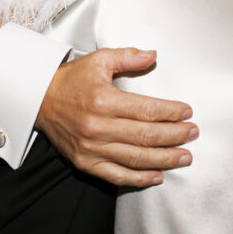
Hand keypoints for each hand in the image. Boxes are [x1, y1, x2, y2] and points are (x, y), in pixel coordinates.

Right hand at [36, 47, 197, 187]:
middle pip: (146, 136)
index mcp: (104, 100)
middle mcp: (98, 126)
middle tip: (192, 134)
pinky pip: (117, 176)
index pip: (147, 110)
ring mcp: (91, 148)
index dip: (171, 112)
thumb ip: (128, 57)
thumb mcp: (99, 60)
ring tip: (184, 157)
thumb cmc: (72, 79)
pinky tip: (158, 176)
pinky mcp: (85, 163)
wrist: (40, 99)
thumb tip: (153, 55)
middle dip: (175, 136)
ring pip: (136, 158)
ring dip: (164, 159)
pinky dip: (139, 178)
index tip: (187, 112)